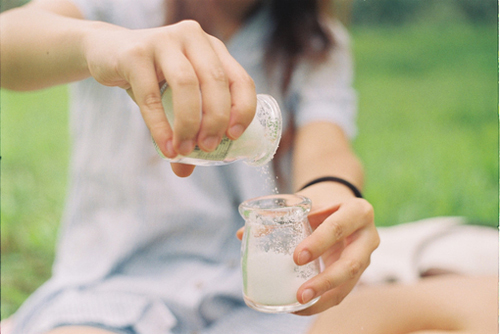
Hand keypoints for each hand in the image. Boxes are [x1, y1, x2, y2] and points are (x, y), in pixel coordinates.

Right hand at [83, 20, 255, 175]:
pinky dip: (160, 126)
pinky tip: (166, 147)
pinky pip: (151, 95)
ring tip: (186, 151)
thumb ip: (185, 128)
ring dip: (190, 123)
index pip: (240, 79)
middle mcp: (194, 37)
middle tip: (208, 148)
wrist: (106, 52)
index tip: (234, 137)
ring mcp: (164, 41)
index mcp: (213, 48)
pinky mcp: (135, 52)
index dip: (243, 109)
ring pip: (186, 85)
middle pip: (215, 81)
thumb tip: (185, 172)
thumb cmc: (152, 78)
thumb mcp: (176, 98)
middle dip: (216, 120)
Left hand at [292, 182, 378, 314]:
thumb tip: (241, 234)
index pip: (338, 227)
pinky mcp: (358, 274)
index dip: (318, 243)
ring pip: (349, 284)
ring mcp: (365, 258)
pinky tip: (301, 308)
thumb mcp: (307, 204)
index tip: (296, 257)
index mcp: (358, 211)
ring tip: (298, 305)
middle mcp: (368, 236)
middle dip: (325, 281)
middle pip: (351, 263)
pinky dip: (322, 302)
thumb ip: (279, 217)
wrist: (341, 208)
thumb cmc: (322, 204)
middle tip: (300, 293)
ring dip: (323, 297)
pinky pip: (342, 292)